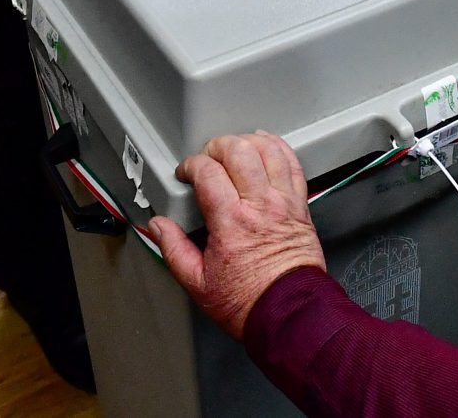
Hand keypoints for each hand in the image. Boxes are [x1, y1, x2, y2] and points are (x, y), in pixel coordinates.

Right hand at [148, 132, 326, 341]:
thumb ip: (174, 250)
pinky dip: (278, 148)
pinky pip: (293, 164)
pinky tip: (266, 145)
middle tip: (207, 159)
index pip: (207, 171)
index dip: (190, 164)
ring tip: (233, 149)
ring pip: (267, 150)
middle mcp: (258, 206)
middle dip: (216, 146)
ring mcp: (283, 203)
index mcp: (230, 223)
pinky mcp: (299, 206)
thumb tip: (157, 227)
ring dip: (246, 142)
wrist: (290, 315)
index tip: (185, 173)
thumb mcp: (198, 284)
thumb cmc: (250, 302)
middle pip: (238, 150)